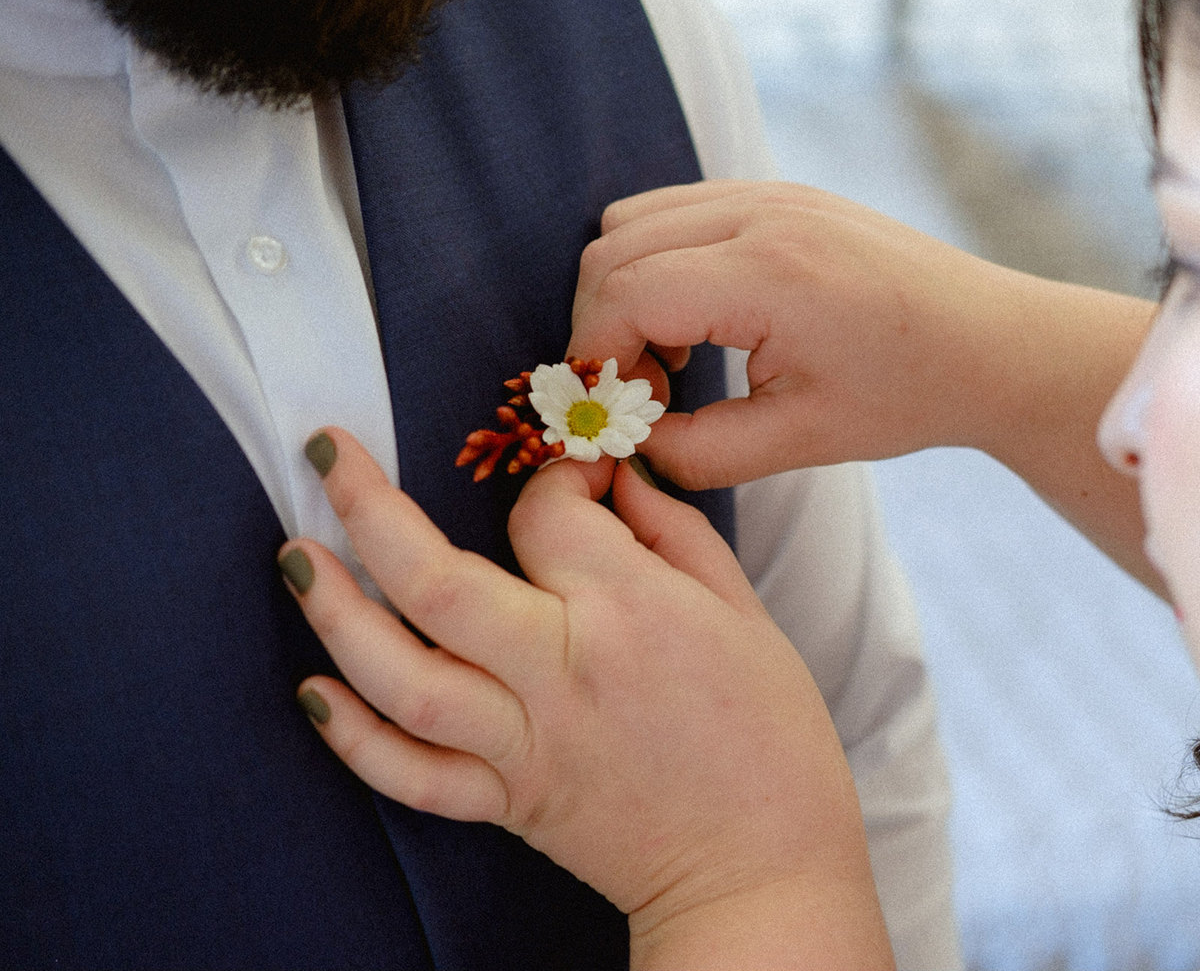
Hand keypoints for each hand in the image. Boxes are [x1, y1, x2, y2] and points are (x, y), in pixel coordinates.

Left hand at [280, 428, 892, 968]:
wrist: (762, 873)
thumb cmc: (771, 741)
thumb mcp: (746, 613)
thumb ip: (673, 532)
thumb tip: (613, 477)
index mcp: (632, 612)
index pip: (546, 515)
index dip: (549, 477)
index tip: (566, 475)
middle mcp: (561, 671)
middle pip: (435, 581)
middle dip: (368, 508)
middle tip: (328, 456)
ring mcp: (524, 744)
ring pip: (403, 675)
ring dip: (335, 612)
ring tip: (297, 557)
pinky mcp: (507, 801)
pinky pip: (413, 775)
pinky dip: (354, 738)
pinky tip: (314, 693)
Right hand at [568, 180, 999, 488]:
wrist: (992, 343)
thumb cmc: (908, 394)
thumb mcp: (800, 440)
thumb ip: (696, 451)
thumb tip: (627, 445)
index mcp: (769, 274)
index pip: (622, 295)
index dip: (595, 360)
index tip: (617, 414)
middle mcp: (762, 213)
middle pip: (611, 249)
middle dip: (604, 328)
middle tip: (648, 395)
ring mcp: (770, 191)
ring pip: (632, 220)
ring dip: (627, 291)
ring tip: (675, 359)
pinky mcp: (778, 191)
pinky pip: (676, 209)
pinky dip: (659, 262)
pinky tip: (703, 321)